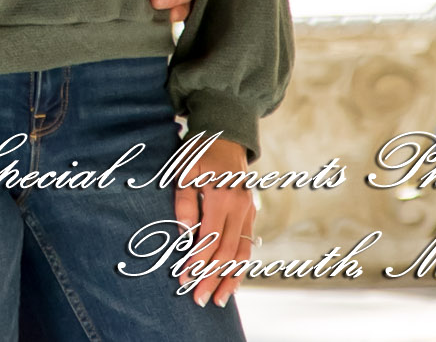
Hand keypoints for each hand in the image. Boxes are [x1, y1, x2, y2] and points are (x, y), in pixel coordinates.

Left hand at [173, 136, 253, 307]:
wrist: (228, 135)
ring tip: (218, 300)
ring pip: (243, 254)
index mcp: (223, 198)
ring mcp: (249, 212)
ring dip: (231, 279)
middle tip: (198, 299)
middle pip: (228, 253)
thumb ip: (185, 202)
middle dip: (212, 278)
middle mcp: (241, 209)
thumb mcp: (184, 170)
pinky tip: (231, 281)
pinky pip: (247, 245)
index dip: (197, 262)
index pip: (210, 240)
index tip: (184, 279)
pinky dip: (240, 266)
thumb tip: (184, 234)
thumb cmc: (200, 151)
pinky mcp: (251, 213)